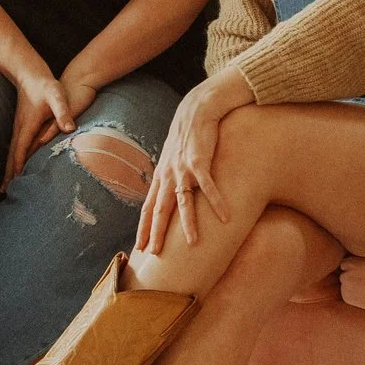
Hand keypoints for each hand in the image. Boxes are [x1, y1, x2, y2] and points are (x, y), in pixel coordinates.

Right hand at [4, 70, 82, 188]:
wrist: (31, 73)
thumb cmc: (46, 85)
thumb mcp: (57, 96)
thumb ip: (63, 112)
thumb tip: (69, 129)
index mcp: (27, 125)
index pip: (21, 149)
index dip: (18, 165)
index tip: (14, 181)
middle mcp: (19, 128)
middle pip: (12, 154)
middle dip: (7, 172)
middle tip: (2, 191)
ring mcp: (18, 126)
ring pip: (12, 152)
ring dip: (8, 167)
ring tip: (5, 183)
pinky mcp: (20, 125)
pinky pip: (15, 146)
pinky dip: (12, 158)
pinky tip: (14, 165)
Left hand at [136, 73, 245, 254]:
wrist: (196, 110)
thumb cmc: (187, 136)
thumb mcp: (172, 158)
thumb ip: (169, 177)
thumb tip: (168, 197)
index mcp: (160, 176)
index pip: (148, 207)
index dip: (143, 227)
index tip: (140, 247)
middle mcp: (168, 174)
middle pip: (160, 209)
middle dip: (156, 232)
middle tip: (154, 254)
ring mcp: (183, 168)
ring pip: (183, 201)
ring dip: (188, 223)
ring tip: (192, 243)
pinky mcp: (201, 161)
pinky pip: (209, 186)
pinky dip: (216, 202)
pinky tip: (225, 216)